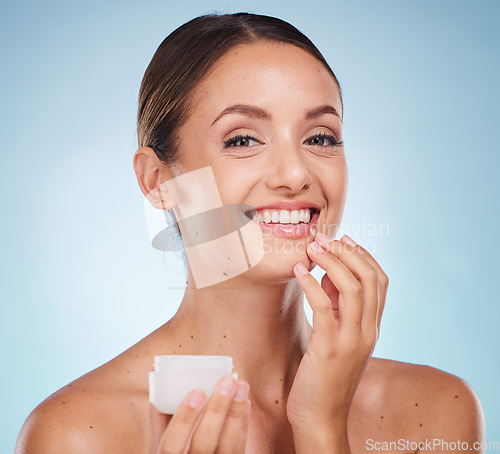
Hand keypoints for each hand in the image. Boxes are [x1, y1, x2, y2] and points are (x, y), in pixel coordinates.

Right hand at [149, 376, 250, 453]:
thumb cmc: (171, 451)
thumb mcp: (157, 442)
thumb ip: (160, 416)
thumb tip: (164, 380)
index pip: (171, 445)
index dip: (183, 419)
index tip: (197, 392)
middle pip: (204, 444)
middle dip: (217, 410)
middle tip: (227, 381)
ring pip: (227, 447)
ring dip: (236, 413)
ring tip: (241, 386)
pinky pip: (239, 448)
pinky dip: (243, 424)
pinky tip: (245, 402)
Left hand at [287, 234, 388, 445]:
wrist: (320, 417)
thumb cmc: (324, 375)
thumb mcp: (337, 336)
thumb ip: (338, 306)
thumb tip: (330, 272)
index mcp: (372, 328)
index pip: (381, 281)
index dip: (364, 255)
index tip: (344, 239)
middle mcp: (368, 332)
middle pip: (370, 279)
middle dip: (348, 252)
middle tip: (324, 238)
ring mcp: (351, 341)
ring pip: (352, 289)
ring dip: (332, 262)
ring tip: (312, 248)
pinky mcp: (328, 350)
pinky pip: (324, 308)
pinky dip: (312, 283)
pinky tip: (299, 271)